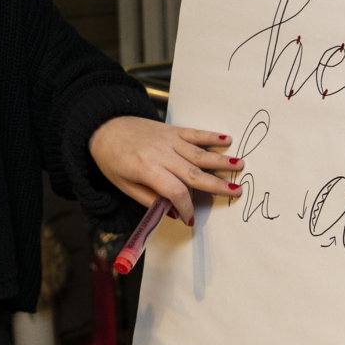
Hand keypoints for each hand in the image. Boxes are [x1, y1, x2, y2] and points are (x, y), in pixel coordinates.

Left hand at [88, 116, 240, 223]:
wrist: (104, 126)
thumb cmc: (111, 159)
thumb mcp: (124, 185)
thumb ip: (148, 199)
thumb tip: (171, 213)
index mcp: (146, 169)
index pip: (174, 191)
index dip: (185, 206)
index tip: (190, 218)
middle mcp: (160, 153)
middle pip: (192, 172)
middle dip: (216, 184)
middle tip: (236, 191)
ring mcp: (168, 140)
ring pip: (198, 152)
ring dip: (220, 160)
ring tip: (240, 166)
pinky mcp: (171, 130)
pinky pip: (194, 134)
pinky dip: (211, 137)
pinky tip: (226, 140)